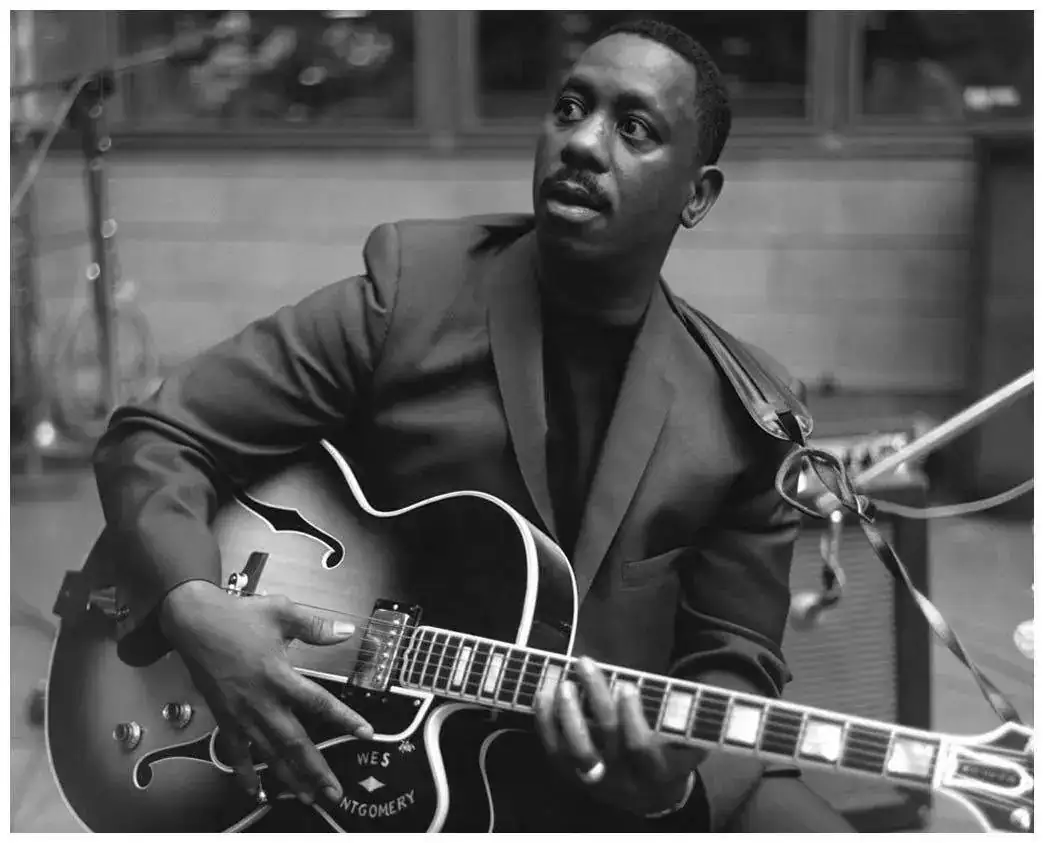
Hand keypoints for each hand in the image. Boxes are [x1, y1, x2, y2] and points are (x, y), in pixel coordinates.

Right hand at [159, 580, 372, 804]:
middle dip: (316, 770)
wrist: (193, 623)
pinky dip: (245, 773)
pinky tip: (256, 791)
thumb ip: (316, 627)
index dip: (345, 719)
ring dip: (289, 778)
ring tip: (307, 797)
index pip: (319, 703)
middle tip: (334, 793)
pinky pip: (236, 752)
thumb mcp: (282, 612)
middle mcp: (261, 701)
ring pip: (268, 753)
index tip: (366, 734)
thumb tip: (346, 631)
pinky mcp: (224, 717)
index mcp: (279, 675)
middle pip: (294, 742)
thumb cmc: (238, 616)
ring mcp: (241, 713)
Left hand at [534, 657, 705, 816]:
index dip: (632, 718)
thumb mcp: (688, 743)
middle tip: (585, 664)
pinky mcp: (571, 777)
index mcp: (656, 773)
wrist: (650, 795)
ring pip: (576, 751)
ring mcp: (595, 782)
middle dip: (594, 698)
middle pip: (605, 741)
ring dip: (567, 712)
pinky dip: (546, 722)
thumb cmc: (670, 753)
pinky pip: (554, 752)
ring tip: (564, 681)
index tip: (627, 686)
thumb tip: (694, 689)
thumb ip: (686, 721)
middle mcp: (623, 782)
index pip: (641, 748)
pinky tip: (545, 695)